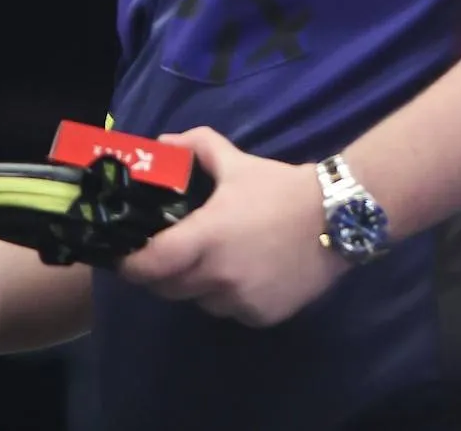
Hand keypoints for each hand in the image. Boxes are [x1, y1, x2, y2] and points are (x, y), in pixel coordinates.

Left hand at [119, 127, 346, 327]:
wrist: (336, 217)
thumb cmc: (280, 188)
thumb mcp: (235, 161)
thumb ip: (195, 147)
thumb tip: (162, 144)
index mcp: (205, 238)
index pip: (150, 265)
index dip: (130, 265)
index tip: (124, 257)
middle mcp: (218, 276)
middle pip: (168, 288)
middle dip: (161, 273)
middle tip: (166, 255)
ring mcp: (241, 301)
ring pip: (199, 302)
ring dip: (196, 286)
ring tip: (209, 262)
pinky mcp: (262, 316)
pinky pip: (229, 311)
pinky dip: (227, 298)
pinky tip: (242, 274)